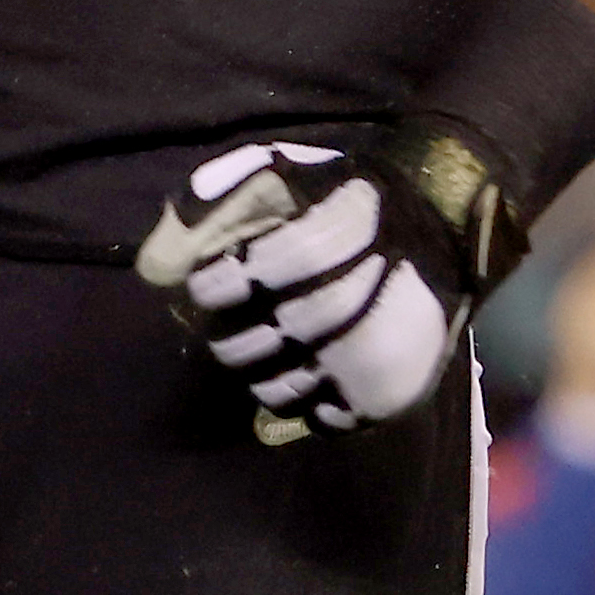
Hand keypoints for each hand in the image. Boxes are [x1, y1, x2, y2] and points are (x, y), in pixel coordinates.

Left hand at [139, 132, 495, 439]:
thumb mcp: (279, 172)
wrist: (445, 221)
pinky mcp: (390, 394)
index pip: (237, 283)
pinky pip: (321, 422)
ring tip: (274, 345)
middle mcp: (354, 303)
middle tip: (235, 322)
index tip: (218, 280)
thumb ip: (209, 205)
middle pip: (252, 346)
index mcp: (327, 238)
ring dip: (257, 374)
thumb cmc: (344, 197)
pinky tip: (311, 369)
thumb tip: (149, 270)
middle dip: (229, 338)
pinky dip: (304, 404)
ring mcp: (373, 358)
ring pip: (277, 393)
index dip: (214, 286)